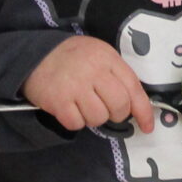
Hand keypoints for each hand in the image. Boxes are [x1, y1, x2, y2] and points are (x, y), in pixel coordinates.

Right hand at [23, 36, 155, 133]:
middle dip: (116, 114)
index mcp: (107, 58)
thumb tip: (136, 105)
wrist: (34, 54)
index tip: (147, 126)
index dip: (143, 111)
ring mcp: (75, 87)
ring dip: (93, 117)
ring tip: (83, 104)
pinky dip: (75, 121)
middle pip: (119, 106)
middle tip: (105, 108)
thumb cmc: (72, 57)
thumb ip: (117, 75)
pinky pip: (77, 124)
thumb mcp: (99, 55)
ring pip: (98, 118)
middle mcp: (93, 71)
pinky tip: (69, 108)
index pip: (133, 88)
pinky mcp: (58, 101)